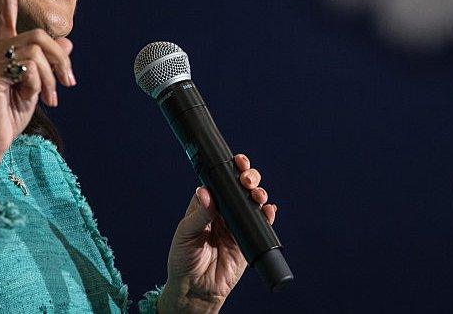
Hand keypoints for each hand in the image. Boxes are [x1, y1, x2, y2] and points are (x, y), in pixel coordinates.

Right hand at [0, 0, 75, 194]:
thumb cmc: (11, 114)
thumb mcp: (38, 85)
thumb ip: (49, 62)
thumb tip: (66, 40)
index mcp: (3, 48)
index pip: (4, 9)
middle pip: (39, 36)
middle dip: (60, 60)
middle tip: (69, 84)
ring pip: (37, 51)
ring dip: (53, 76)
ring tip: (52, 97)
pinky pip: (29, 67)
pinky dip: (40, 84)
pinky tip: (34, 98)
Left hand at [160, 154, 277, 311]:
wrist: (195, 289)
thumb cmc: (183, 260)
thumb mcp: (186, 234)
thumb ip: (199, 215)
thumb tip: (206, 193)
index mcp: (206, 205)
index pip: (221, 181)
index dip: (231, 170)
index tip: (238, 162)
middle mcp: (223, 211)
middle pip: (240, 187)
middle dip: (249, 178)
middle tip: (248, 180)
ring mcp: (237, 224)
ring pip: (253, 202)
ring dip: (259, 194)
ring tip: (258, 196)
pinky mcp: (248, 239)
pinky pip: (261, 223)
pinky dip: (267, 215)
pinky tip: (268, 210)